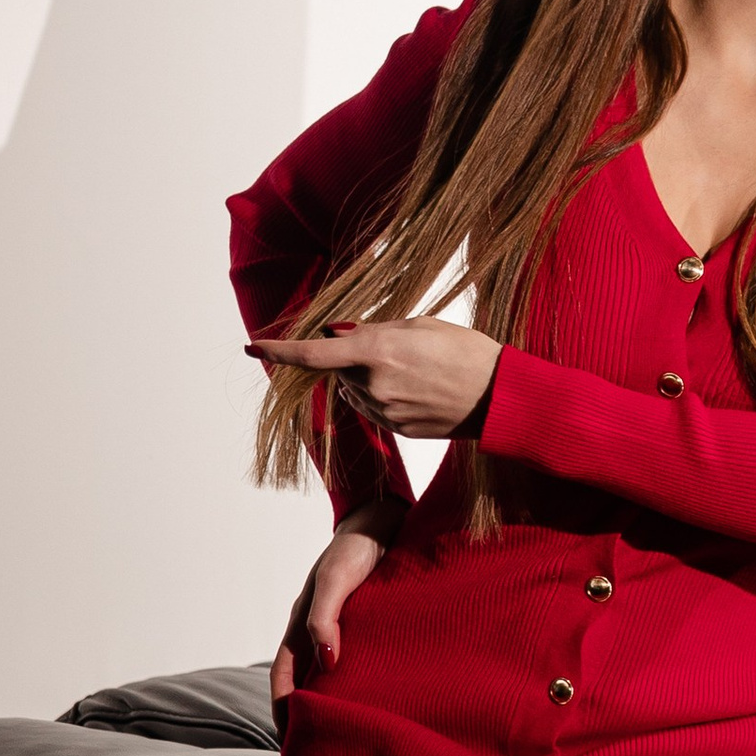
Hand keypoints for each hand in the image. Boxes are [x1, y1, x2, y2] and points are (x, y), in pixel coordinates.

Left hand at [246, 317, 503, 440]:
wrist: (501, 397)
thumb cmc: (466, 351)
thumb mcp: (420, 326)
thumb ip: (374, 331)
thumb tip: (339, 334)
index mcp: (376, 351)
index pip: (314, 353)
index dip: (280, 350)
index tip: (253, 346)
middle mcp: (373, 385)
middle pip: (341, 370)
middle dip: (355, 359)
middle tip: (399, 348)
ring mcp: (385, 411)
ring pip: (358, 391)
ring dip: (372, 379)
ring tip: (419, 371)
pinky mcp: (399, 430)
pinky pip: (378, 410)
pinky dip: (389, 398)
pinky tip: (423, 391)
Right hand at [270, 498, 404, 730]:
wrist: (386, 518)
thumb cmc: (357, 547)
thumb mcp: (335, 580)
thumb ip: (325, 618)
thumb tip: (327, 663)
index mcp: (301, 623)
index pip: (284, 676)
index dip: (282, 708)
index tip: (289, 742)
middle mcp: (319, 631)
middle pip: (304, 683)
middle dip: (305, 716)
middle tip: (316, 755)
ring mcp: (343, 630)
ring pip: (330, 677)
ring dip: (333, 706)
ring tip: (347, 740)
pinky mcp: (369, 629)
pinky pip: (359, 664)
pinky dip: (359, 687)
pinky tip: (377, 706)